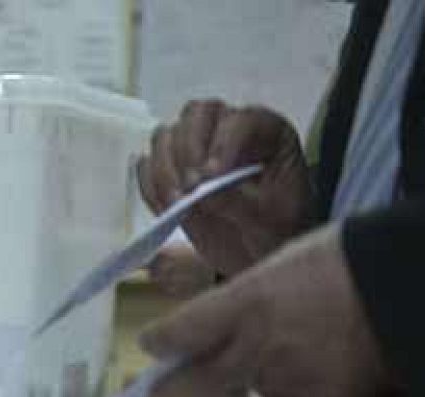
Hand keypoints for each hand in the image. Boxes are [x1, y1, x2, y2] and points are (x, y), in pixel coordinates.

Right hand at [138, 100, 313, 276]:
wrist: (261, 253)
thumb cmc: (276, 230)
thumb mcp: (269, 220)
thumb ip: (239, 202)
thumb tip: (202, 192)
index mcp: (267, 131)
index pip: (239, 120)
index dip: (222, 144)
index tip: (211, 178)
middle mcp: (229, 130)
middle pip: (197, 115)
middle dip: (187, 150)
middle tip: (189, 189)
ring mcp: (197, 149)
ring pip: (166, 136)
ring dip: (164, 170)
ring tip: (176, 204)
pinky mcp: (172, 172)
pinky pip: (148, 168)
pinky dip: (151, 187)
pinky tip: (166, 209)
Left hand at [141, 225, 388, 396]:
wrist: (413, 288)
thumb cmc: (349, 259)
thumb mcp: (285, 261)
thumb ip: (246, 296)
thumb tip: (223, 318)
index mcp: (245, 303)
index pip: (179, 332)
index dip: (158, 341)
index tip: (150, 344)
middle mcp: (256, 348)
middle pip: (191, 386)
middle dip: (167, 391)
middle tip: (151, 394)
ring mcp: (286, 381)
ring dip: (234, 391)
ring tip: (242, 375)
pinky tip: (298, 383)